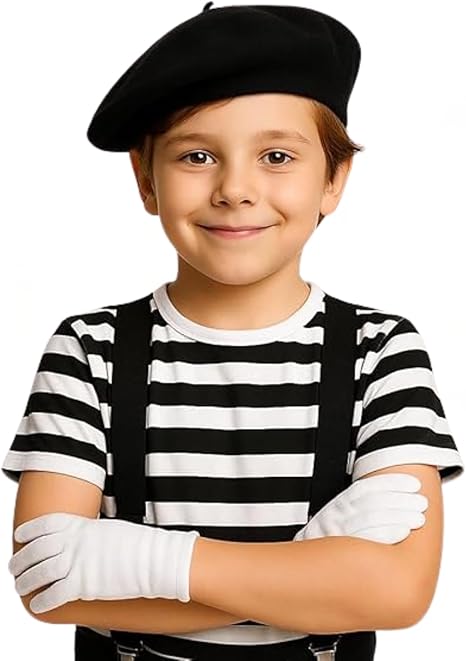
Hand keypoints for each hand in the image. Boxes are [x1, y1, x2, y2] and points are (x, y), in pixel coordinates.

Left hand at [8, 513, 199, 614]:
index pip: (45, 524)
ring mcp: (78, 562)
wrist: (155, 558)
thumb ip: (88, 533)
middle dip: (20, 560)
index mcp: (81, 525)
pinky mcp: (84, 585)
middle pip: (36, 550)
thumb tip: (79, 540)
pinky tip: (37, 604)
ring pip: (39, 573)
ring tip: (20, 587)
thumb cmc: (138, 544)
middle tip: (14, 567)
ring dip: (25, 581)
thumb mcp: (108, 529)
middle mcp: (75, 542)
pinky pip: (54, 595)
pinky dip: (42, 601)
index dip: (28, 530)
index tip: (19, 536)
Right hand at [293, 473, 427, 543]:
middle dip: (400, 499)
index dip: (391, 483)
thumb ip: (359, 510)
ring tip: (418, 517)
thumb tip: (393, 501)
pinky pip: (366, 539)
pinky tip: (403, 532)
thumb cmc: (330, 546)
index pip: (366, 488)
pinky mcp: (339, 551)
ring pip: (370, 517)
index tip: (413, 484)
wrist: (306, 573)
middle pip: (372, 501)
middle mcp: (335, 515)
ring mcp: (336, 533)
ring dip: (398, 514)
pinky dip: (387, 532)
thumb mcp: (339, 522)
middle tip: (420, 502)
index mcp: (338, 505)